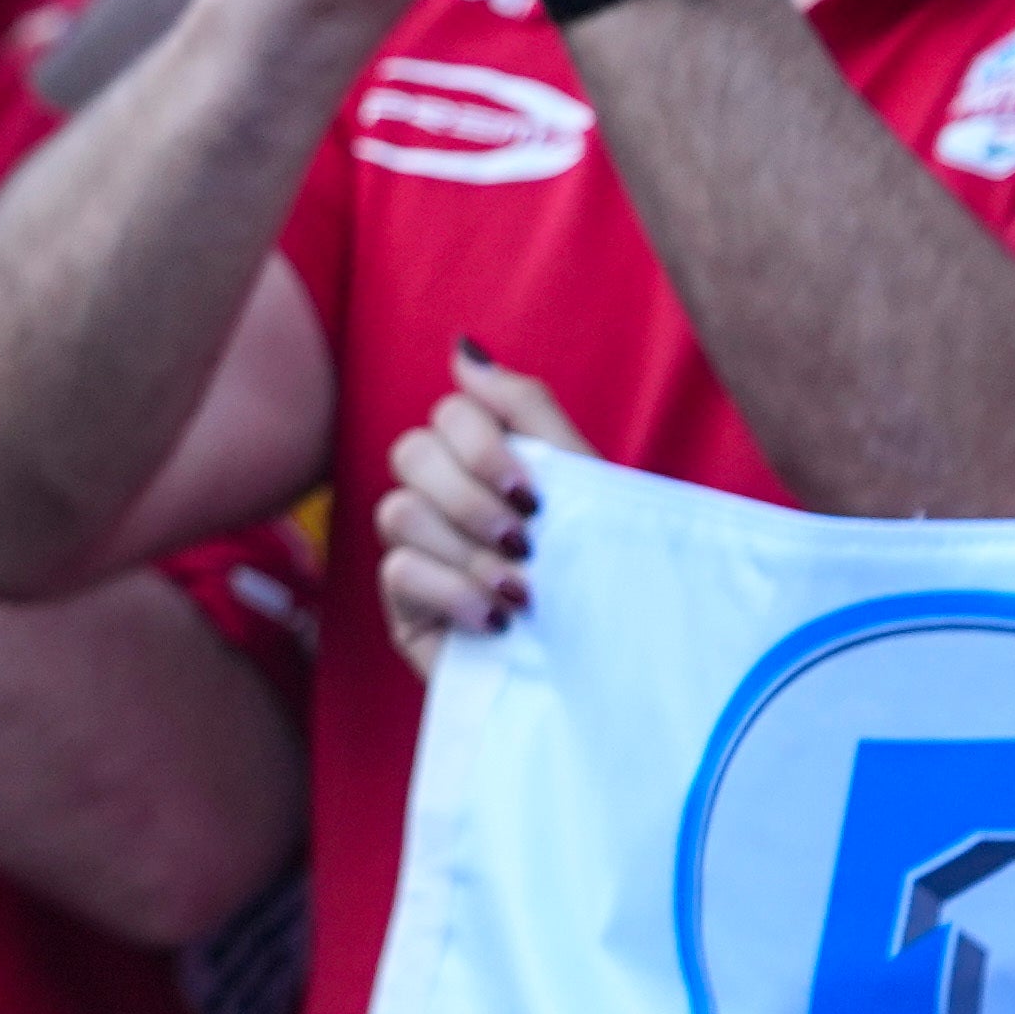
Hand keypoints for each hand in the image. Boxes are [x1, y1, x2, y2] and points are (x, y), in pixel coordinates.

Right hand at [369, 355, 589, 675]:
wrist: (617, 665)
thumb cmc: (604, 572)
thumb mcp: (581, 482)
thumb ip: (526, 409)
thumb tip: (461, 348)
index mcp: (489, 462)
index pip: (449, 412)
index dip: (483, 443)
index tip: (535, 492)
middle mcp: (446, 500)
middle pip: (410, 452)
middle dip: (471, 496)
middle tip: (524, 538)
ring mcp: (421, 554)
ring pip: (398, 511)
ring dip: (468, 549)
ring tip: (522, 590)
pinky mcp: (408, 610)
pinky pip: (398, 571)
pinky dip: (453, 590)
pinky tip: (498, 619)